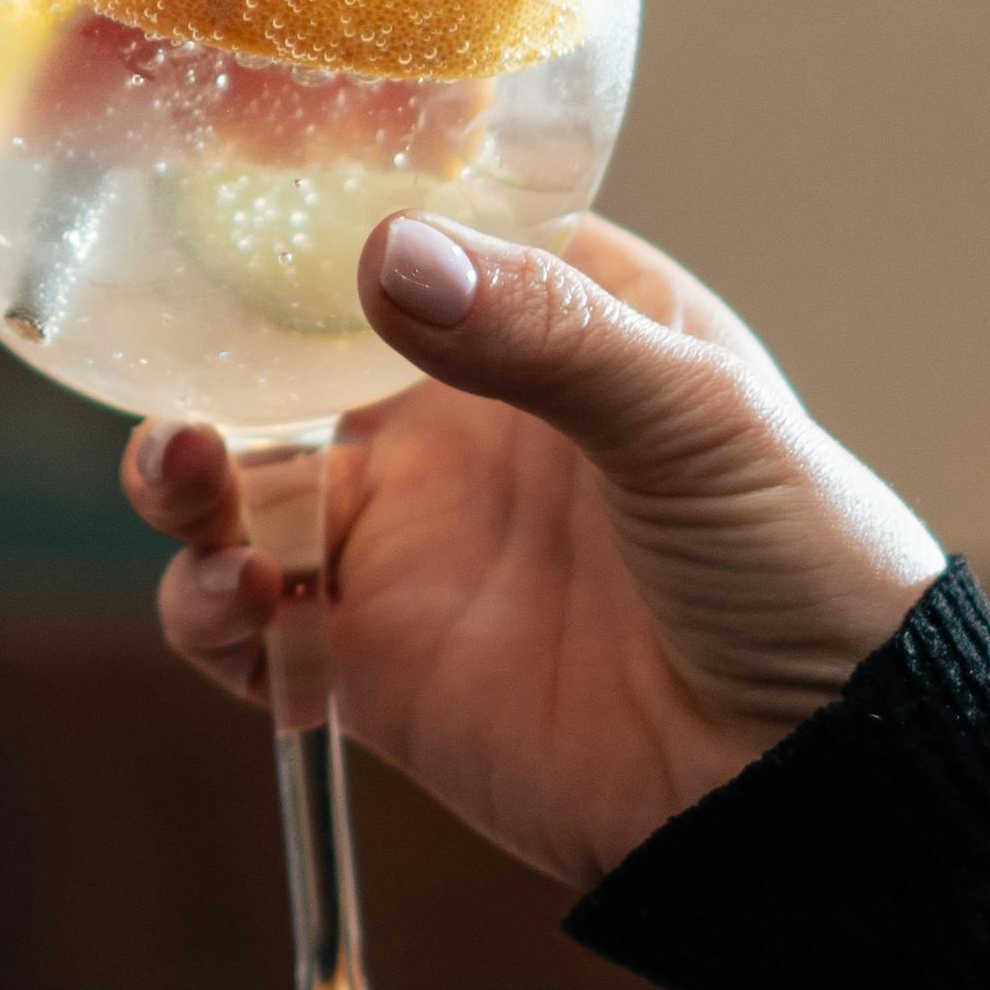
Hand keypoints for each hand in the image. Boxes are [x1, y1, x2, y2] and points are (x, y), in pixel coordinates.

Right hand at [126, 210, 942, 896]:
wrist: (813, 790)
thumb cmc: (803, 572)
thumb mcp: (700, 422)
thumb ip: (548, 338)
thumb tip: (388, 256)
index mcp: (556, 325)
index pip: (412, 239)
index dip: (314, 221)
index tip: (226, 199)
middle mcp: (463, 426)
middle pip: (286, 366)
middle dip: (206, 359)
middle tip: (176, 370)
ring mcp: (411, 548)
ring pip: (243, 493)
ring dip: (183, 482)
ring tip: (184, 476)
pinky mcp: (375, 668)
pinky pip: (250, 630)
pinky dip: (205, 608)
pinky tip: (233, 595)